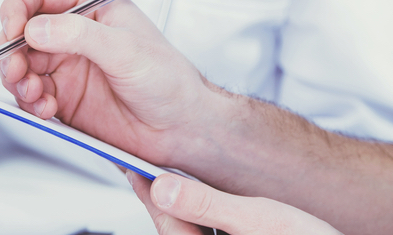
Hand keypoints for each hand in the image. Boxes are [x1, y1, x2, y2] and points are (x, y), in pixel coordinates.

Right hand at [0, 0, 220, 165]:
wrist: (180, 127)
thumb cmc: (169, 80)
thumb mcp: (126, 50)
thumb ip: (79, 35)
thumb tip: (36, 28)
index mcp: (91, 5)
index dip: (17, 8)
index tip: (13, 30)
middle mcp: (75, 32)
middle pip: (20, 31)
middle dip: (11, 51)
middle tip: (18, 71)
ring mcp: (67, 65)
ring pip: (20, 65)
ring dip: (18, 80)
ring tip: (35, 94)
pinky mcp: (64, 96)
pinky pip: (30, 95)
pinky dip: (30, 102)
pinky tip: (47, 109)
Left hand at [126, 171, 340, 234]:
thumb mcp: (256, 219)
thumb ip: (206, 203)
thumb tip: (163, 186)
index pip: (166, 220)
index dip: (149, 190)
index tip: (136, 166)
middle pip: (176, 227)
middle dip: (162, 198)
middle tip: (144, 168)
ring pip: (192, 229)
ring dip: (183, 205)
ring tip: (170, 179)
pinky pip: (211, 231)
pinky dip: (203, 214)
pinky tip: (206, 197)